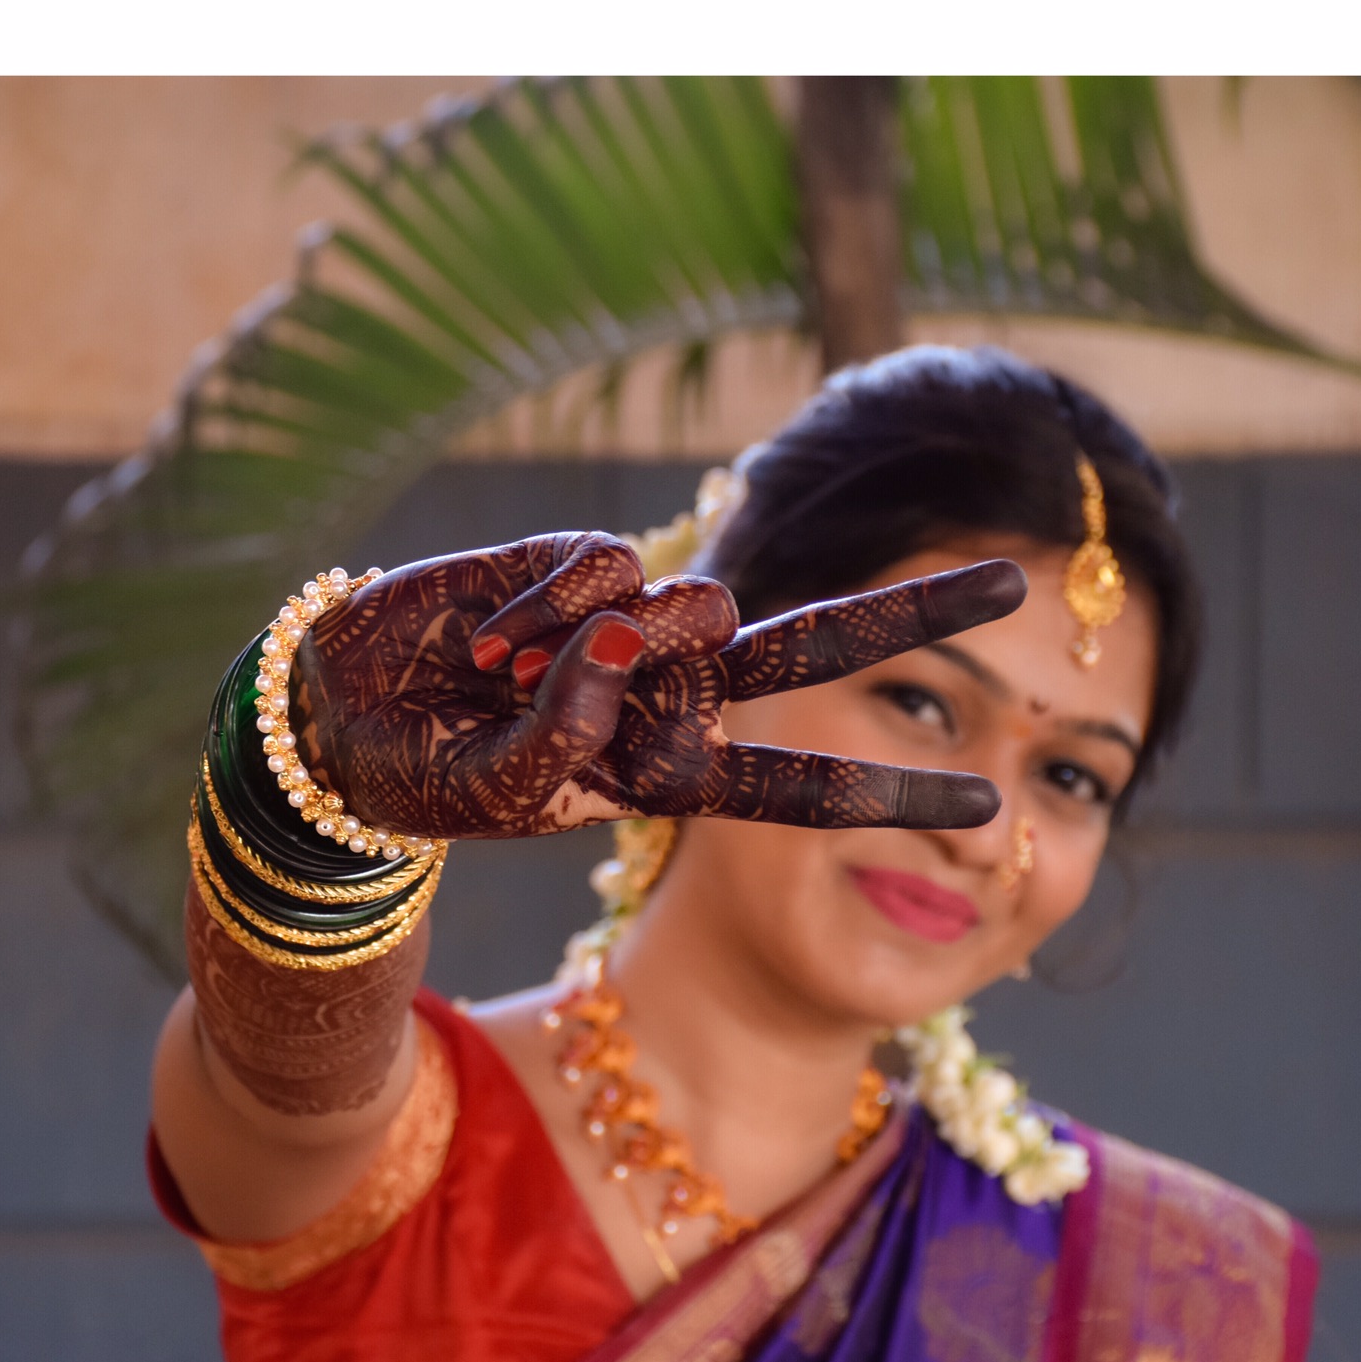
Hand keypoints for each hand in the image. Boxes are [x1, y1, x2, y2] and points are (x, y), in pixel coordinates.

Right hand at [291, 532, 1024, 839]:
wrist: (341, 715)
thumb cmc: (427, 775)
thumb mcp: (502, 793)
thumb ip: (569, 737)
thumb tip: (627, 632)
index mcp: (666, 769)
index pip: (800, 782)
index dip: (892, 788)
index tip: (992, 800)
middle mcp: (668, 689)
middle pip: (815, 645)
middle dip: (914, 615)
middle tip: (1019, 586)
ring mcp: (631, 622)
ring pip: (692, 606)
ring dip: (601, 651)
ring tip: (498, 677)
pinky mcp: (578, 561)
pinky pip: (602, 567)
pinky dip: (537, 604)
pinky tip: (481, 636)